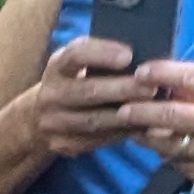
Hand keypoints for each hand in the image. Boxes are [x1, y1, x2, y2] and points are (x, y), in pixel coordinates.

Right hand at [32, 30, 143, 155]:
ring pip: (92, 120)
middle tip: (152, 87)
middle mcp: (49, 94)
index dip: (102, 53)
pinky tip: (139, 126)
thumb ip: (102, 55)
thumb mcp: (80, 62)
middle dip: (122, 89)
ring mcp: (51, 122)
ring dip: (124, 115)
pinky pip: (93, 141)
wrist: (41, 115)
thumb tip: (143, 50)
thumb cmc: (76, 80)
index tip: (129, 55)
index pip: (76, 54)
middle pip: (88, 91)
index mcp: (57, 65)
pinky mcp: (60, 144)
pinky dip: (119, 134)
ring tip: (151, 109)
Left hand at [123, 55, 193, 193]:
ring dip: (144, 135)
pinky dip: (162, 153)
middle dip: (140, 110)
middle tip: (122, 107)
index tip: (142, 71)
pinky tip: (155, 146)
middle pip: (170, 115)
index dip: (163, 73)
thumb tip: (176, 85)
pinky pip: (174, 162)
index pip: (192, 78)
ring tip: (131, 127)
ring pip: (165, 143)